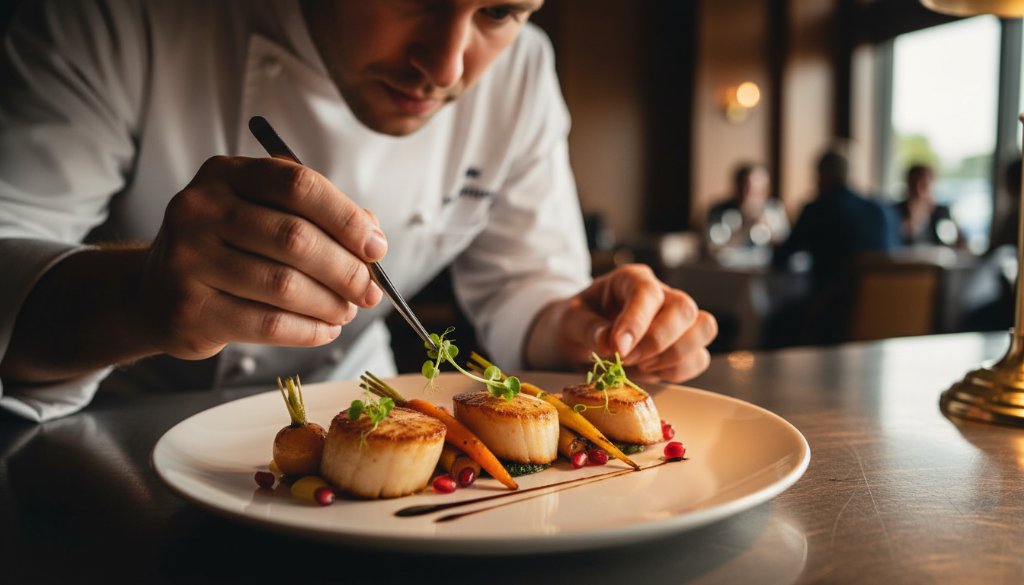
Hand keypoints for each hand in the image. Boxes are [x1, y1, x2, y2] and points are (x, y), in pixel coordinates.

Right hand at [140, 155, 385, 358]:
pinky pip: (267, 324)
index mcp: (224, 174)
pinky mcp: (188, 309)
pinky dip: (308, 330)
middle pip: (294, 238)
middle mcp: (198, 209)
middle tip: (370, 291)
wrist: (155, 291)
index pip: (297, 185)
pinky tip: (325, 330)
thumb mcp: (263, 215)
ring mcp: (187, 260)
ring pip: (284, 286)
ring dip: (330, 304)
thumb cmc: (227, 247)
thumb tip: (372, 238)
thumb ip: (317, 217)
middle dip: (345, 269)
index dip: (345, 217)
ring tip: (347, 311)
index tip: (375, 247)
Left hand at [526, 264, 717, 382]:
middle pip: (685, 309)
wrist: (579, 337)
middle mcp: (661, 294)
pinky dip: (677, 371)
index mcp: (631, 279)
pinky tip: (649, 372)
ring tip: (640, 365)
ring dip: (673, 356)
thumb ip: (587, 328)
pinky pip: (699, 358)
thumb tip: (609, 342)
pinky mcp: (684, 345)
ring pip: (703, 329)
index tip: (619, 348)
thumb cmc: (577, 322)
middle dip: (657, 341)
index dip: (637, 321)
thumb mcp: (569, 321)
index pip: (647, 292)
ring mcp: (677, 319)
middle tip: (626, 359)